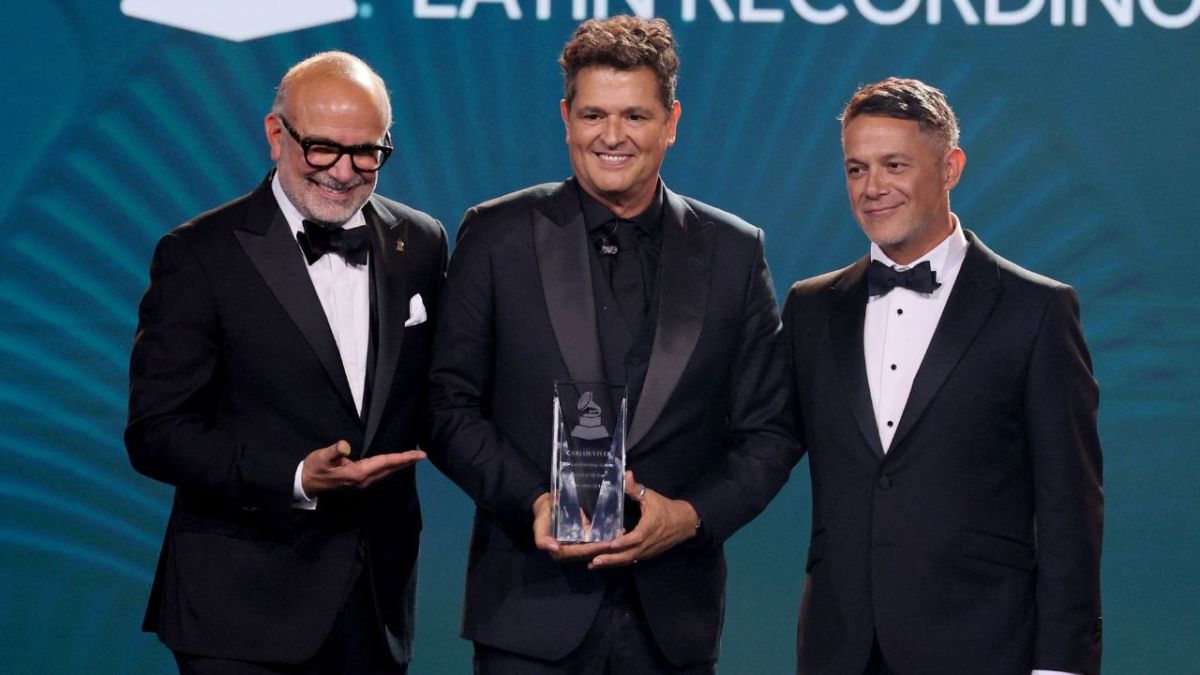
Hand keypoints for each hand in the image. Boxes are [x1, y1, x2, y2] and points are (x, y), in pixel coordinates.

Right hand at [301, 440, 425, 495]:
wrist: (306, 483)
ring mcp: (362, 482)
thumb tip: (344, 446)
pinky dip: (390, 467)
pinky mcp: (359, 481)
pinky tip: (395, 464)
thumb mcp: (321, 457)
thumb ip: (334, 451)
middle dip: (406, 462)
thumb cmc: (314, 468)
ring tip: (413, 458)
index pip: (384, 463)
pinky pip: (380, 473)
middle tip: (422, 455)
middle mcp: (363, 480)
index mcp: (357, 473)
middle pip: (389, 469)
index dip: (401, 458)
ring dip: (400, 465)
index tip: (417, 455)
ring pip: (386, 472)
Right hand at [532, 492, 615, 561]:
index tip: (608, 543)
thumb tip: (554, 548)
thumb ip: (542, 539)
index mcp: (561, 553)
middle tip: (621, 540)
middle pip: (592, 552)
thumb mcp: (539, 526)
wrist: (546, 504)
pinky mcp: (583, 537)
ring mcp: (579, 544)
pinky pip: (596, 538)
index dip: (595, 548)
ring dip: (609, 543)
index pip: (582, 552)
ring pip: (596, 546)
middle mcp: (572, 551)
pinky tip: (618, 529)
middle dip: (606, 547)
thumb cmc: (543, 515)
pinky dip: (606, 535)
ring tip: (622, 536)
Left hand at [588, 471, 697, 569]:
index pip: (636, 538)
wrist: (684, 523)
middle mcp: (648, 543)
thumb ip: (636, 488)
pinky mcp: (647, 554)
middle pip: (629, 554)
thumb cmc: (665, 508)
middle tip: (594, 561)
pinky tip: (606, 562)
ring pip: (629, 559)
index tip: (609, 544)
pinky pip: (631, 559)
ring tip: (594, 564)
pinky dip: (618, 562)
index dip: (623, 542)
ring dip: (612, 563)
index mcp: (649, 528)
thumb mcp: (651, 496)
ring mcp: (647, 551)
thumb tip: (626, 474)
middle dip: (611, 559)